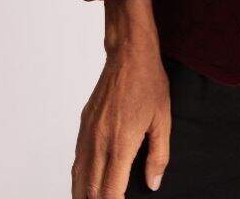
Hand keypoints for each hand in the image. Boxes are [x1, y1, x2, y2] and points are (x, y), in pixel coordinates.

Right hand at [71, 41, 170, 196]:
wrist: (128, 54)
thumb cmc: (148, 82)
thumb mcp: (163, 119)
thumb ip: (159, 155)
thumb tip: (153, 183)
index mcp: (120, 144)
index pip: (109, 192)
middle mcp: (99, 142)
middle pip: (90, 191)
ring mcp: (87, 134)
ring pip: (78, 178)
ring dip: (85, 195)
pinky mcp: (83, 126)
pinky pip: (77, 161)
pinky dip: (80, 178)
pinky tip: (89, 183)